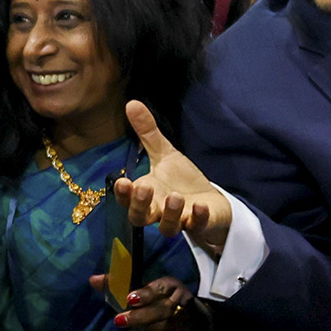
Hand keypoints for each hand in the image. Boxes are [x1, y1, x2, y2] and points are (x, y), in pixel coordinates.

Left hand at [90, 273, 209, 330]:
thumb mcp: (140, 286)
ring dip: (144, 326)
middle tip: (119, 320)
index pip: (159, 288)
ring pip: (164, 325)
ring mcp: (182, 319)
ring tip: (127, 325)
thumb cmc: (155, 296)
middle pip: (162, 309)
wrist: (184, 312)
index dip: (145, 294)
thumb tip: (93, 280)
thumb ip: (116, 283)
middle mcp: (179, 300)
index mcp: (169, 284)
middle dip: (139, 316)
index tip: (129, 299)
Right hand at [113, 100, 231, 254]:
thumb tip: (131, 103)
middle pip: (140, 217)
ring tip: (175, 197)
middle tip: (144, 187)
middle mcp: (157, 212)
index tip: (121, 181)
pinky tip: (199, 206)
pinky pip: (197, 226)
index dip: (122, 194)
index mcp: (145, 196)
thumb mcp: (164, 154)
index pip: (126, 199)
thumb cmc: (180, 180)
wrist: (209, 202)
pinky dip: (198, 218)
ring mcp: (179, 221)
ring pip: (166, 226)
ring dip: (169, 213)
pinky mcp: (200, 225)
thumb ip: (148, 133)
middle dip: (140, 204)